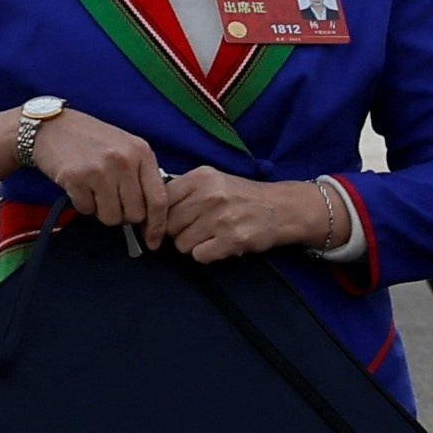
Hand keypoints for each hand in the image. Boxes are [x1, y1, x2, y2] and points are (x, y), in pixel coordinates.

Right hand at [27, 105, 158, 229]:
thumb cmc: (92, 140)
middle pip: (135, 214)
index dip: (157, 225)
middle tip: (112, 201)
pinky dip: (83, 204)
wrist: (52, 127)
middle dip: (124, 215)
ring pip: (112, 217)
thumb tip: (153, 215)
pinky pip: (87, 210)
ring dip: (102, 211)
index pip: (159, 199)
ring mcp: (101, 169)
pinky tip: (80, 186)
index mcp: (142, 153)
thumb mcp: (126, 148)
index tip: (153, 241)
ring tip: (95, 191)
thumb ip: (141, 175)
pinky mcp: (76, 178)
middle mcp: (124, 161)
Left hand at [145, 169, 356, 264]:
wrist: (282, 208)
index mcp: (201, 177)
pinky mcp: (231, 240)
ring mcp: (221, 218)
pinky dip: (207, 254)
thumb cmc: (243, 196)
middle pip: (168, 225)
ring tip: (211, 236)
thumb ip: (183, 191)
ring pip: (181, 243)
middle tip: (196, 229)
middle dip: (177, 231)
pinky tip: (220, 245)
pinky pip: (199, 256)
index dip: (159, 216)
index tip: (165, 223)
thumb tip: (150, 212)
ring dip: (193, 245)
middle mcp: (209, 195)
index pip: (160, 201)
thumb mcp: (213, 182)